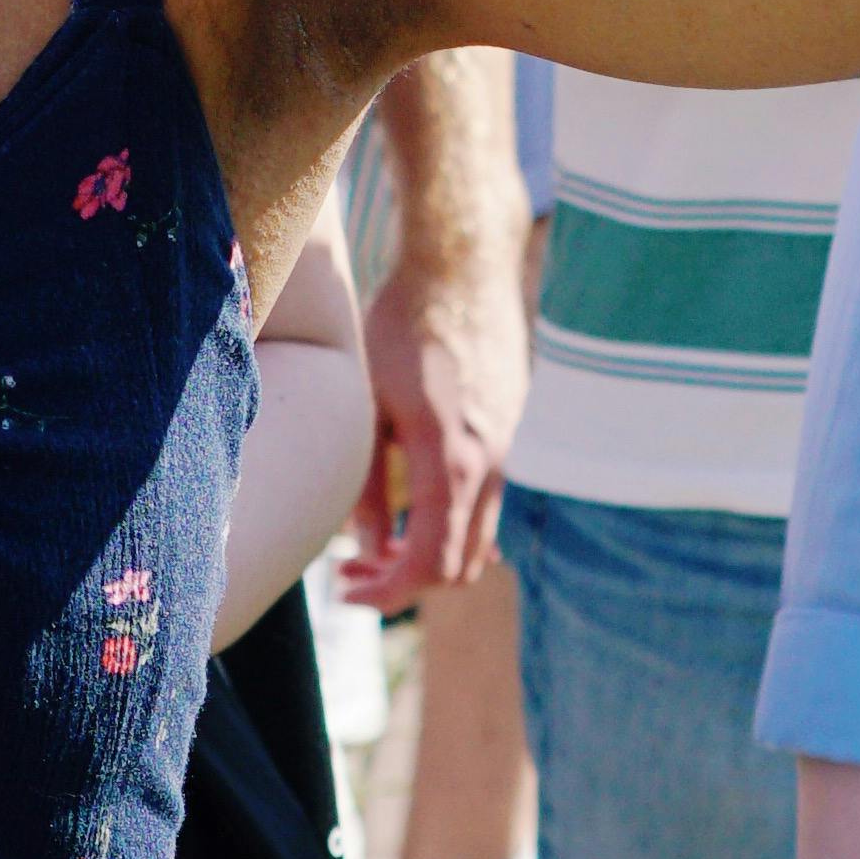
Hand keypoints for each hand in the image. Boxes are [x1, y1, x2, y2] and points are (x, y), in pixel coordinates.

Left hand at [342, 245, 529, 601]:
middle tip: (351, 569)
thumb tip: (368, 546)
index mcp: (454, 460)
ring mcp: (512, 451)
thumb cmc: (403, 325)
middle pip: (461, 567)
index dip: (386, 592)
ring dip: (430, 555)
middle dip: (404, 582)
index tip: (345, 589)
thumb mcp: (368, 405)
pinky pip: (489, 506)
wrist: (462, 266)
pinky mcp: (514, 434)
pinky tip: (413, 511)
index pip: (430, 564)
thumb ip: (370, 485)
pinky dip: (453, 526)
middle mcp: (495, 465)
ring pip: (479, 541)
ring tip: (376, 544)